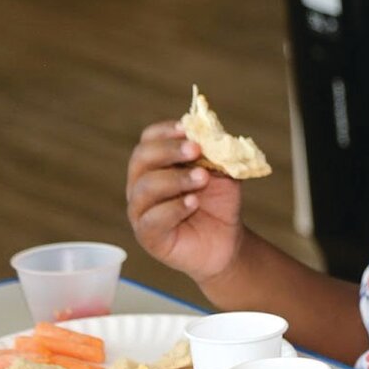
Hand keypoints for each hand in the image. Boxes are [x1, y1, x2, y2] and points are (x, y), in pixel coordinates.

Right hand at [126, 121, 243, 282]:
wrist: (227, 239)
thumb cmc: (218, 202)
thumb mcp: (222, 172)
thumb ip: (216, 154)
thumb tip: (210, 133)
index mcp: (155, 164)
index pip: (148, 140)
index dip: (165, 131)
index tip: (187, 129)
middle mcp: (141, 184)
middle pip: (141, 159)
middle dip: (169, 150)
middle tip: (195, 149)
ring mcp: (141, 211)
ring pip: (145, 188)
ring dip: (176, 179)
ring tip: (202, 179)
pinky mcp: (148, 236)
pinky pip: (152, 219)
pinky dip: (174, 208)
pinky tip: (193, 203)